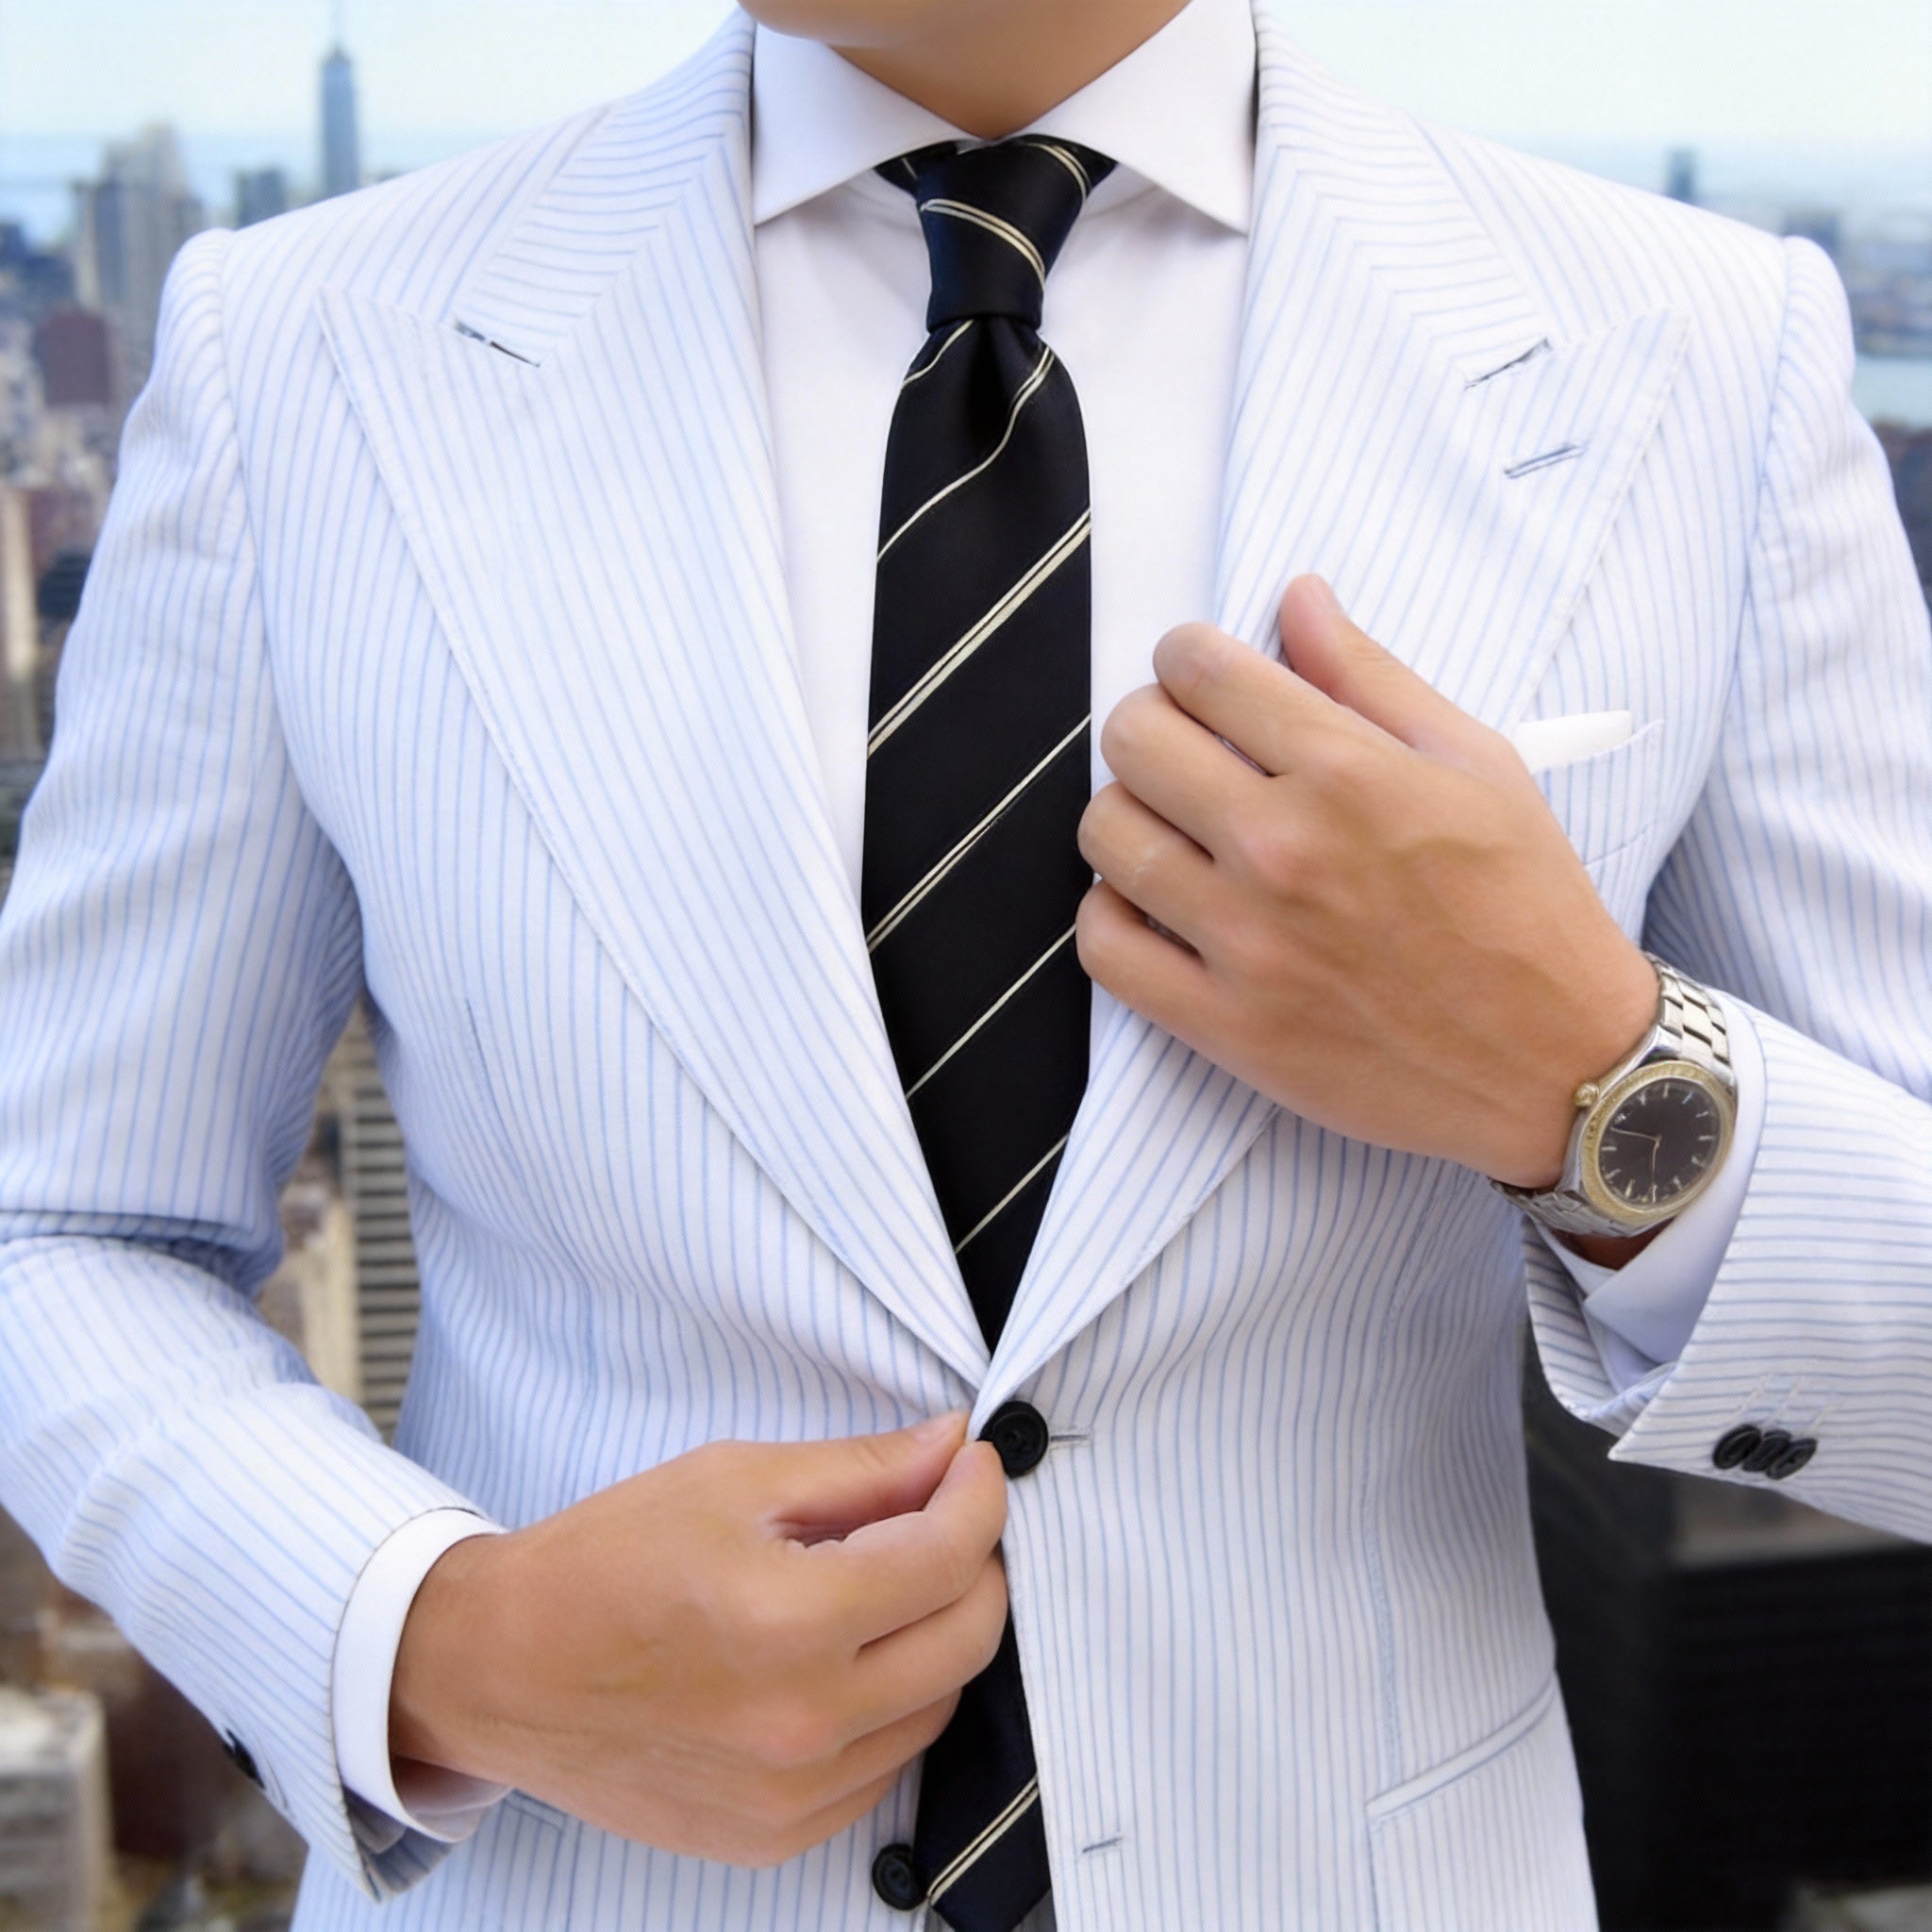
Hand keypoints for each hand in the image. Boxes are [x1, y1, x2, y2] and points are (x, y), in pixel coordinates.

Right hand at [390, 1415, 1007, 1866]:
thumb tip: (949, 1446)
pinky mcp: (777, 1834)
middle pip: (969, 1639)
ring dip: (938, 1634)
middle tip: (946, 1515)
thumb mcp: (732, 1480)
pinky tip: (849, 1657)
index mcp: (789, 1620)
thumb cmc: (604, 1562)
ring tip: (888, 1584)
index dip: (979, 1494)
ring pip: (939, 1706)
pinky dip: (893, 1704)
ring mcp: (792, 1794)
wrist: (501, 1669)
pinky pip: (887, 1767)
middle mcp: (803, 1721)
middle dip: (977, 1562)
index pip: (949, 1556)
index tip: (972, 1464)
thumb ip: (860, 1469)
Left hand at [1076, 575, 1657, 1189]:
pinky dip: (1112, 915)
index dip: (1186, 657)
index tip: (1201, 677)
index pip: (1200, 671)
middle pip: (1134, 741)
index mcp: (1346, 773)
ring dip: (1128, 815)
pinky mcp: (1225, 1026)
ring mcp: (1246, 943)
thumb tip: (1298, 597)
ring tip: (1173, 828)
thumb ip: (1370, 676)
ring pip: (1107, 835)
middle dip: (1151, 724)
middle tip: (1186, 748)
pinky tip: (1156, 905)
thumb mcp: (1476, 765)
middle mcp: (1283, 850)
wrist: (1558, 1064)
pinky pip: (1105, 948)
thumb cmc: (1527, 908)